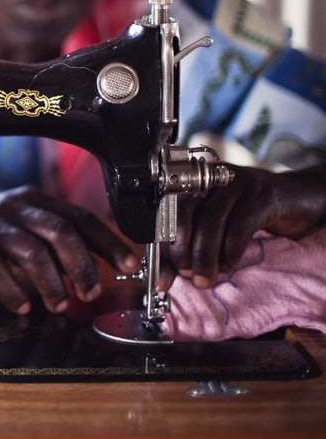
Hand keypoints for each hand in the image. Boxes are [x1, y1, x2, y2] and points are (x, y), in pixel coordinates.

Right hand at [0, 186, 140, 314]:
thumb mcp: (23, 226)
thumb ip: (55, 242)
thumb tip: (98, 268)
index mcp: (34, 200)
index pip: (79, 216)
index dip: (107, 242)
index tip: (128, 265)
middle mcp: (13, 207)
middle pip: (59, 231)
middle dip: (81, 265)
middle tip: (90, 292)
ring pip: (30, 251)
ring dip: (51, 283)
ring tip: (58, 304)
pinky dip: (13, 292)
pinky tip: (22, 306)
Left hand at [160, 163, 325, 290]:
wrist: (296, 199)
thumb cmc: (250, 215)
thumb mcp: (217, 227)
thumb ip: (194, 243)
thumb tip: (172, 275)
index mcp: (192, 183)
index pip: (167, 213)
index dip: (163, 247)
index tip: (161, 278)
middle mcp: (211, 178)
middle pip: (186, 212)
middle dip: (182, 250)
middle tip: (187, 276)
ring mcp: (236, 182)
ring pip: (212, 220)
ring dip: (205, 255)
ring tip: (205, 278)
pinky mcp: (261, 194)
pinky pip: (240, 224)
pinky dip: (231, 249)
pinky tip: (228, 265)